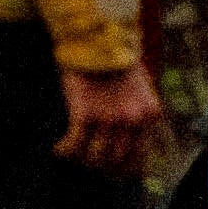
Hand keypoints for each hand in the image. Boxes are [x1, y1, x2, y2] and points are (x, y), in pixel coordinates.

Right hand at [57, 58, 167, 173]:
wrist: (97, 36)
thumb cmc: (115, 56)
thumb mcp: (140, 83)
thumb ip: (138, 108)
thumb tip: (128, 131)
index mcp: (149, 114)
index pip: (139, 158)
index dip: (123, 171)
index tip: (111, 172)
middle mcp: (133, 120)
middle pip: (116, 161)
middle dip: (100, 165)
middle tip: (86, 160)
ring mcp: (110, 119)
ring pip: (95, 158)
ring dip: (82, 159)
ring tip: (72, 151)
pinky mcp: (86, 114)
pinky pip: (74, 145)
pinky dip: (65, 150)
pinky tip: (58, 148)